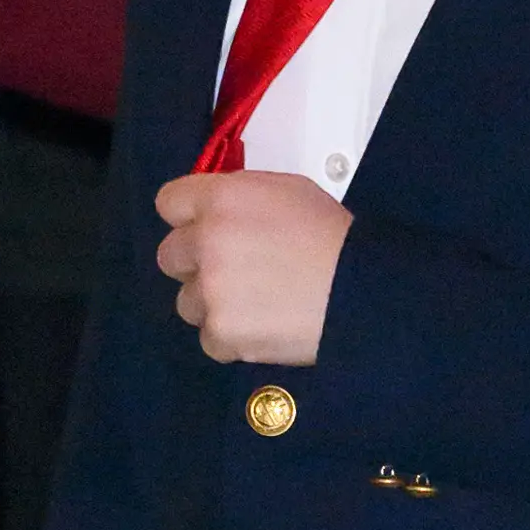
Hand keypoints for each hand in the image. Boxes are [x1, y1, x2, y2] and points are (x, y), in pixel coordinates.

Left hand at [156, 168, 349, 360]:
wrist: (360, 291)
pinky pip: (208, 338)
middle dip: (196, 263)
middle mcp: (207, 241)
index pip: (169, 202)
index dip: (188, 217)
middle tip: (234, 270)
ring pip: (186, 301)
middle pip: (169, 255)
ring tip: (255, 303)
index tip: (203, 228)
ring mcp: (210, 289)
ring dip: (212, 304)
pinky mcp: (220, 332)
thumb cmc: (333, 237)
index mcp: (222, 198)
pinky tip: (263, 326)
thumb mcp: (287, 191)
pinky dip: (231, 338)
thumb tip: (216, 211)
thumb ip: (239, 197)